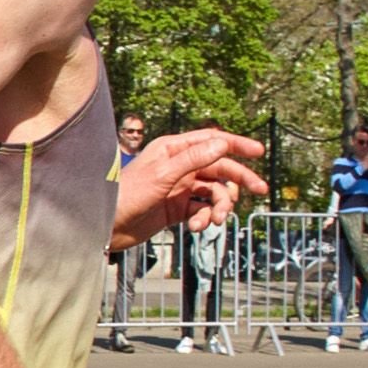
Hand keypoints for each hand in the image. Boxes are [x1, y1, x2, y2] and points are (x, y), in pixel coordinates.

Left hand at [112, 127, 268, 248]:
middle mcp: (179, 166)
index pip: (212, 141)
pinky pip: (202, 210)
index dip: (237, 145)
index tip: (259, 152)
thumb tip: (222, 144)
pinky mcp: (177, 209)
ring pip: (213, 193)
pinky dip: (204, 218)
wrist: (106, 226)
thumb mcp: (162, 175)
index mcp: (173, 149)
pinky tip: (196, 227)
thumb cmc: (127, 195)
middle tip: (261, 189)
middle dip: (239, 180)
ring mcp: (179, 188)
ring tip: (215, 221)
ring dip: (219, 206)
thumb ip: (192, 159)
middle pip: (220, 168)